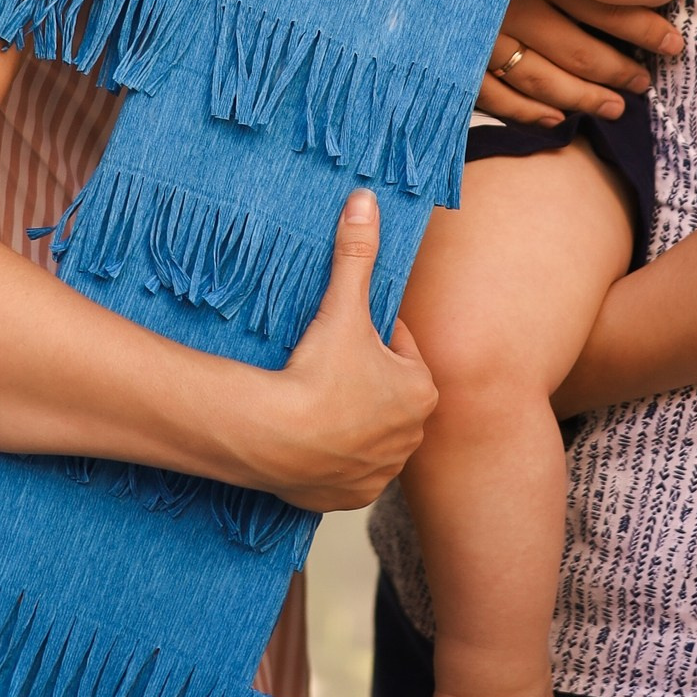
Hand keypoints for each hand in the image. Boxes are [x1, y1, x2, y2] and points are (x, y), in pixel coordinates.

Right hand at [257, 191, 436, 511]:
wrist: (275, 439)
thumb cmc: (317, 373)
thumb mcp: (342, 307)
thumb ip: (356, 253)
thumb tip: (365, 199)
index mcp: (421, 388)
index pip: (399, 348)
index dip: (367, 335)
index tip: (340, 332)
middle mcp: (412, 435)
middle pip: (386, 391)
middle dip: (362, 378)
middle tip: (324, 366)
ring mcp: (382, 471)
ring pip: (369, 432)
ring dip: (350, 417)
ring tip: (315, 401)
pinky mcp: (352, 497)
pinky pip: (348, 470)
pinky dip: (334, 457)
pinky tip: (311, 439)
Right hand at [479, 0, 682, 126]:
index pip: (605, 8)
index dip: (644, 31)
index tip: (673, 44)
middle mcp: (514, 5)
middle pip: (579, 51)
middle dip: (618, 72)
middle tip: (643, 82)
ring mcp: (484, 36)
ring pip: (543, 79)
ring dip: (583, 99)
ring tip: (615, 107)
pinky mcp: (458, 55)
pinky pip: (496, 94)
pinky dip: (527, 112)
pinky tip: (555, 119)